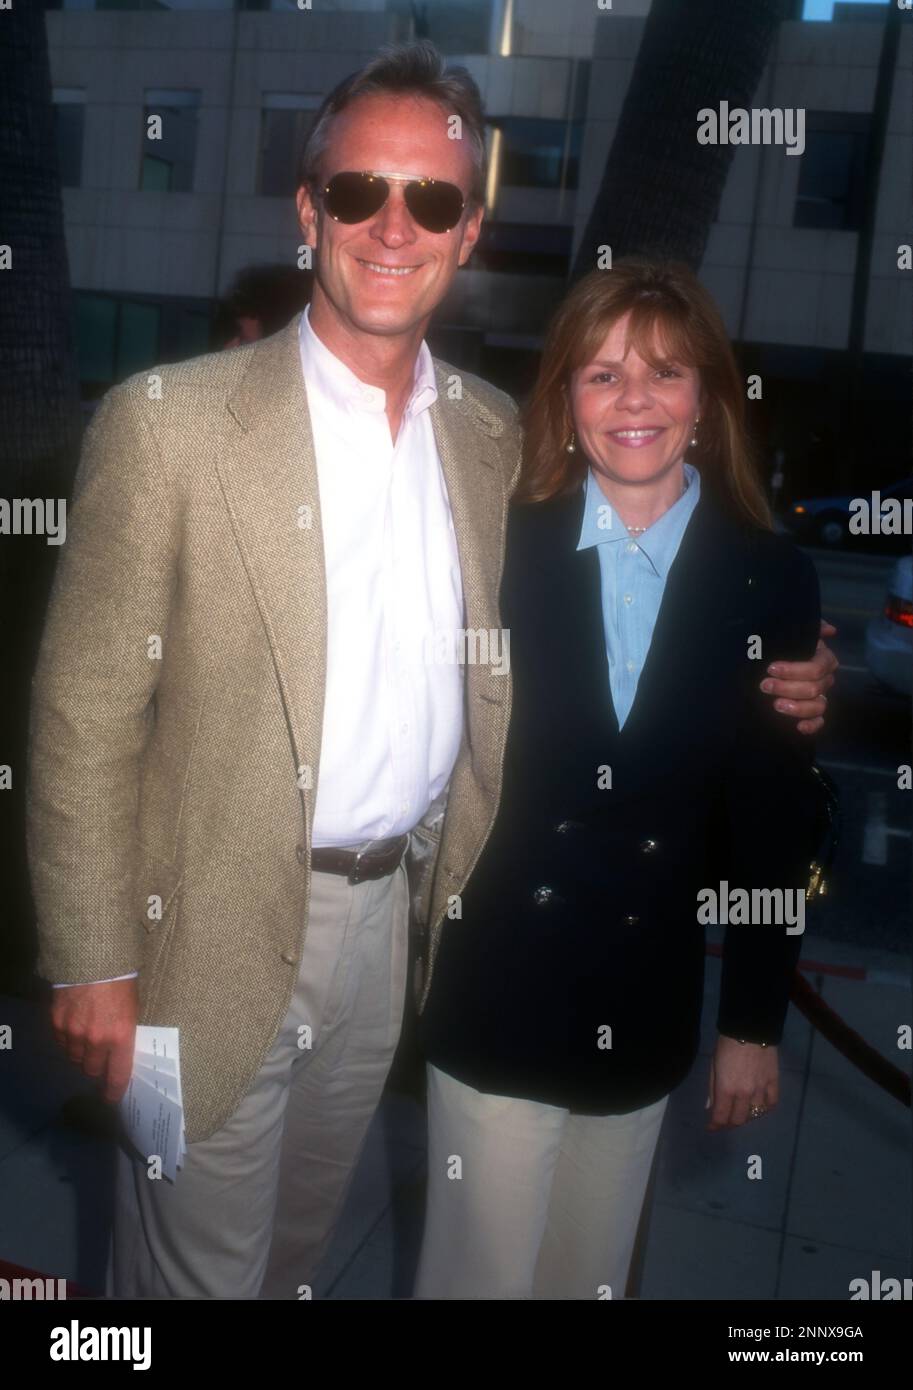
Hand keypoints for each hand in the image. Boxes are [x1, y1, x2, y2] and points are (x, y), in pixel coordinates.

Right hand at [51, 978, 137, 1104]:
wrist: (92, 957)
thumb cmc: (121, 980)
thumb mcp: (132, 1007)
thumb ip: (124, 1032)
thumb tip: (120, 1051)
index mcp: (121, 1035)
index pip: (117, 1074)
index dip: (114, 1090)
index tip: (112, 1098)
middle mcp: (96, 1040)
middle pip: (92, 1069)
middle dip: (97, 1066)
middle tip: (100, 1057)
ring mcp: (74, 1033)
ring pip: (75, 1058)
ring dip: (81, 1053)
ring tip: (87, 1038)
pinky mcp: (57, 1023)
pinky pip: (62, 1043)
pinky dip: (68, 1040)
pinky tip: (74, 1027)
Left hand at [706, 1034, 777, 1130]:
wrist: (749, 1030)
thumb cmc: (726, 1046)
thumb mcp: (713, 1066)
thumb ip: (712, 1088)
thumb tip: (710, 1108)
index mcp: (726, 1089)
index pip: (721, 1117)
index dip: (715, 1126)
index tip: (712, 1127)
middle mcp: (744, 1094)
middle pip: (739, 1120)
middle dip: (729, 1123)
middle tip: (725, 1120)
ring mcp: (761, 1090)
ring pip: (755, 1115)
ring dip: (747, 1116)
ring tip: (741, 1112)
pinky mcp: (773, 1083)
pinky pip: (771, 1104)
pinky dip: (765, 1109)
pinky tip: (759, 1106)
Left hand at [760, 618, 837, 734]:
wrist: (766, 663)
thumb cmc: (781, 645)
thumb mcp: (791, 632)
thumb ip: (811, 627)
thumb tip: (829, 630)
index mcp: (822, 658)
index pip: (817, 667)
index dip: (795, 670)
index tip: (771, 668)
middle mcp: (824, 678)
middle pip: (815, 688)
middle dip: (788, 687)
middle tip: (764, 685)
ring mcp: (820, 696)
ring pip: (818, 706)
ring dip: (798, 707)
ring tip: (776, 705)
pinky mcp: (812, 713)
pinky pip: (819, 722)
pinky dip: (812, 726)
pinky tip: (798, 727)